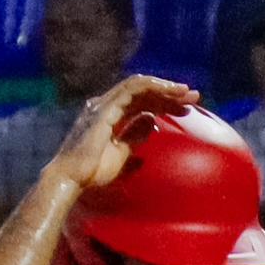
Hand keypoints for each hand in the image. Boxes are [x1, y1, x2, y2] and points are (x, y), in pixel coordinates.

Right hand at [44, 73, 201, 203]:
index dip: (164, 102)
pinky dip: (154, 87)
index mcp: (109, 115)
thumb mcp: (122, 154)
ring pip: (140, 86)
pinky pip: (132, 89)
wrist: (70, 179)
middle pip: (143, 92)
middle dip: (169, 93)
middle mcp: (105, 105)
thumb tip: (152, 122)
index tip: (186, 109)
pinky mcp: (104, 108)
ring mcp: (103, 105)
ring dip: (165, 87)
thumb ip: (135, 136)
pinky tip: (171, 93)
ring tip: (187, 94)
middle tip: (194, 98)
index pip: (140, 101)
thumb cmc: (92, 172)